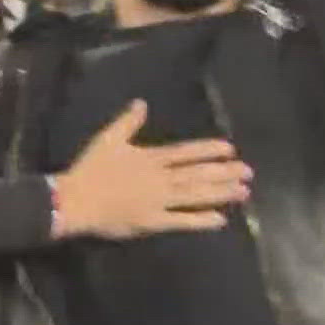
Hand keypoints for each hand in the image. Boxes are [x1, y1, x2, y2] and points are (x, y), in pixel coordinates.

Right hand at [52, 101, 251, 239]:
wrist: (76, 200)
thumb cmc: (91, 169)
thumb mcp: (108, 139)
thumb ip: (128, 121)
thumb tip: (142, 102)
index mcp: (151, 158)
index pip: (185, 153)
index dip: (208, 150)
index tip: (230, 149)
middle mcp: (160, 178)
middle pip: (197, 174)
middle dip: (224, 173)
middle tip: (248, 172)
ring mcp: (159, 201)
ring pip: (195, 195)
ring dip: (220, 193)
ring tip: (242, 191)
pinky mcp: (153, 222)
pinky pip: (181, 221)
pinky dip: (201, 220)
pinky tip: (220, 219)